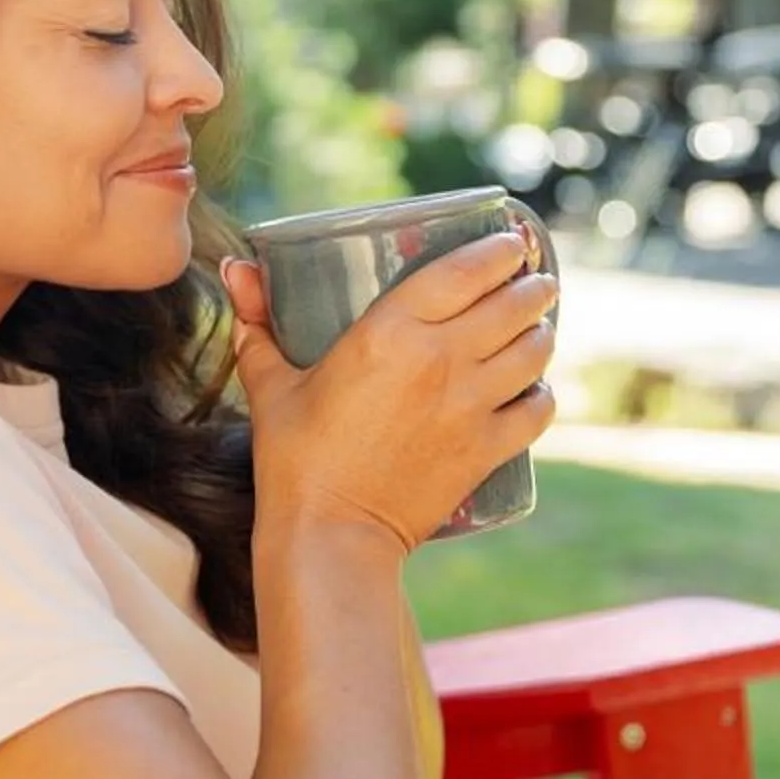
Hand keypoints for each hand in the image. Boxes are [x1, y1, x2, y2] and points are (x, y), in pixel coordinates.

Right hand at [221, 231, 556, 556]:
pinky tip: (534, 388)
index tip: (508, 242)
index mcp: (389, 331)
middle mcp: (440, 359)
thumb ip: (258, 325)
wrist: (330, 535)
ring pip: (533, 351)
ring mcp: (469, 405)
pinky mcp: (485, 450)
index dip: (496, 250)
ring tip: (538, 326)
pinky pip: (537, 409)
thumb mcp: (271, 385)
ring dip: (541, 332)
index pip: (465, 270)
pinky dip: (542, 394)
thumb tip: (237, 271)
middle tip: (533, 280)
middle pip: (512, 304)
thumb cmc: (295, 459)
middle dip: (532, 286)